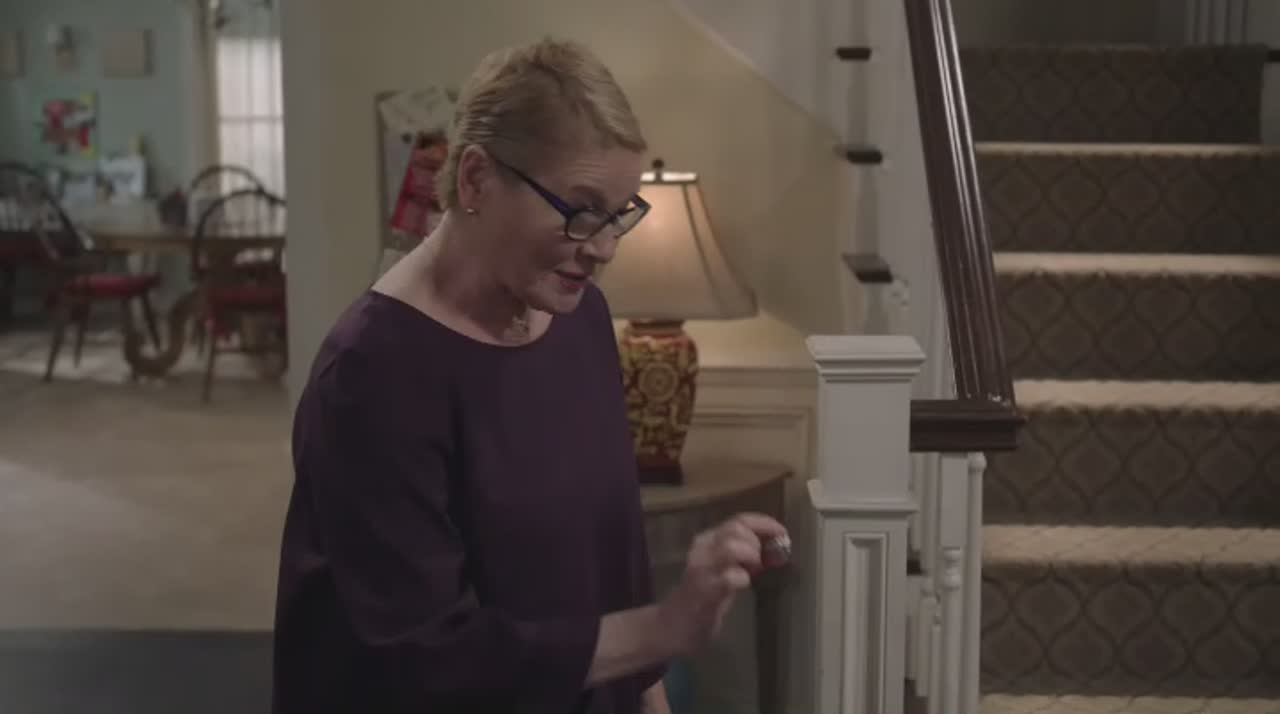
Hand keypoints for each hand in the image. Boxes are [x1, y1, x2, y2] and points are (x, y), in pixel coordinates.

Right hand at [656, 512, 788, 655]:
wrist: (674, 625)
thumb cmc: (704, 596)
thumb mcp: (723, 567)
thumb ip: (743, 555)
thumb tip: (774, 547)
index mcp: (707, 540)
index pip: (738, 520)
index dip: (764, 523)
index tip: (782, 532)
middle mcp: (702, 549)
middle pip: (736, 529)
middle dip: (757, 543)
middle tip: (760, 562)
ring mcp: (701, 568)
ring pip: (732, 547)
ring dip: (750, 557)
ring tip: (751, 571)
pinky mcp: (704, 590)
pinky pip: (730, 577)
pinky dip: (743, 579)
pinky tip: (742, 586)